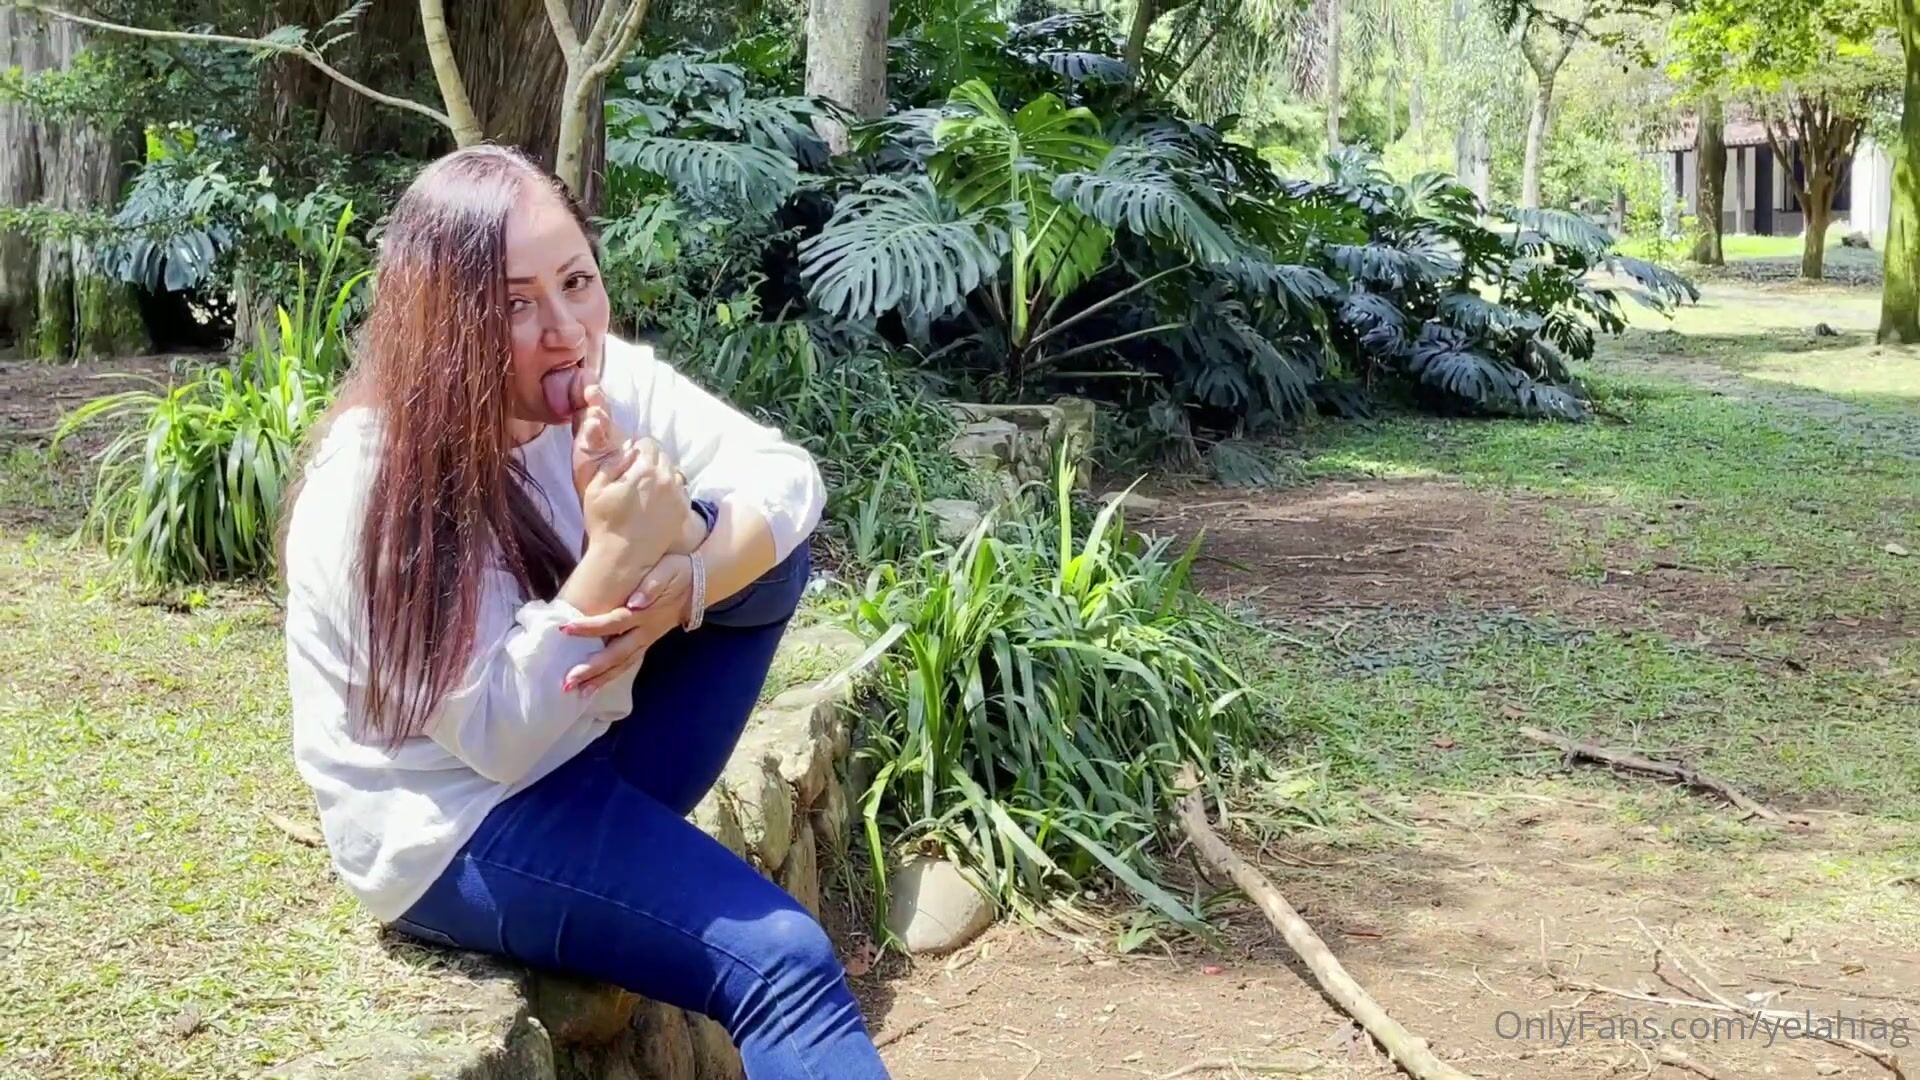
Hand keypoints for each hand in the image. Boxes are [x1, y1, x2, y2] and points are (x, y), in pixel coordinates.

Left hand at [559, 555, 694, 693]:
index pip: (614, 622)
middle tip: (567, 681)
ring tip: (577, 691)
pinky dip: (610, 676)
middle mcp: (646, 632)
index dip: (590, 627)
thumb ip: (653, 584)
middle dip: (592, 669)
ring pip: (622, 665)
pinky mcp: (646, 643)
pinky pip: (627, 664)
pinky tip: (594, 685)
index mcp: (647, 613)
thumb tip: (635, 602)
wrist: (701, 584)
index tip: (565, 628)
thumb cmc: (679, 572)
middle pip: (617, 654)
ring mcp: (647, 640)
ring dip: (599, 679)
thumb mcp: (668, 570)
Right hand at [571, 388, 689, 558]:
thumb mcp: (595, 486)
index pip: (646, 443)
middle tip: (632, 478)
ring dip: (660, 474)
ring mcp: (678, 495)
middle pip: (662, 455)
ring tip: (643, 491)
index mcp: (645, 469)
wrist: (623, 558)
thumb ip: (608, 457)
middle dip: (648, 460)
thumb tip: (618, 437)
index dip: (634, 451)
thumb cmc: (603, 522)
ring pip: (672, 471)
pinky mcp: (683, 510)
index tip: (625, 464)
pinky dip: (669, 491)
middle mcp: (667, 479)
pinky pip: (679, 489)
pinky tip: (654, 504)